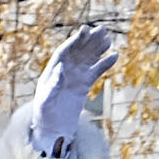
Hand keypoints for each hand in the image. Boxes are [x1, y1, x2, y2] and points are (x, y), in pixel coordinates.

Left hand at [26, 25, 117, 157]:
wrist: (51, 129)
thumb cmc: (43, 115)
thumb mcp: (45, 101)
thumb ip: (52, 85)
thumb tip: (61, 68)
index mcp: (52, 70)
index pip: (65, 51)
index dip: (75, 41)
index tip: (85, 30)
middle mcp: (65, 70)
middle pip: (78, 52)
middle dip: (90, 40)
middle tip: (103, 29)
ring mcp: (75, 77)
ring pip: (88, 59)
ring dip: (98, 48)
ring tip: (109, 39)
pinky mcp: (84, 85)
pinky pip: (96, 71)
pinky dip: (105, 64)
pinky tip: (115, 56)